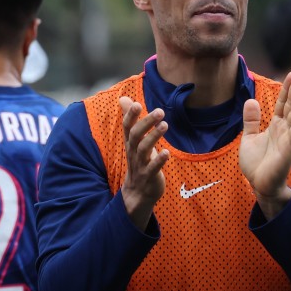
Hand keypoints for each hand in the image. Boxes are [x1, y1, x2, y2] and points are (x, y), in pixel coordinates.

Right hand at [119, 96, 169, 228]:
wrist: (138, 192)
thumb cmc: (138, 161)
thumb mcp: (133, 140)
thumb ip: (130, 119)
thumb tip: (123, 98)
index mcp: (130, 142)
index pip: (127, 126)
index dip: (130, 115)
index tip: (136, 103)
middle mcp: (133, 152)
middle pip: (135, 135)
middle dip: (146, 123)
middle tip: (159, 111)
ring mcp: (140, 164)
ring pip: (144, 150)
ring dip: (154, 137)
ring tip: (164, 125)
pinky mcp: (149, 177)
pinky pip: (153, 168)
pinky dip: (159, 160)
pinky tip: (167, 152)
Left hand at [239, 70, 290, 217]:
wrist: (259, 183)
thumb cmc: (256, 162)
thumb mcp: (248, 137)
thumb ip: (251, 120)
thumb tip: (251, 100)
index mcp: (275, 125)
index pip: (282, 103)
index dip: (286, 89)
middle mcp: (283, 129)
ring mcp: (287, 137)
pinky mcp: (288, 147)